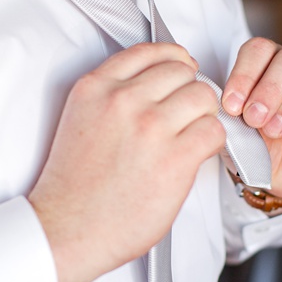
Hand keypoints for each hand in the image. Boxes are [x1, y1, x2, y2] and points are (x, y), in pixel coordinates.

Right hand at [30, 43, 224, 281]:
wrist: (67, 230)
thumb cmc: (76, 186)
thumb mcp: (82, 120)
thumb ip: (114, 95)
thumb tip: (160, 83)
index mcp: (95, 87)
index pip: (150, 51)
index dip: (173, 62)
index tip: (180, 76)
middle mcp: (122, 100)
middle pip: (183, 71)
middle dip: (189, 92)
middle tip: (185, 117)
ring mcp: (149, 127)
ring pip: (204, 97)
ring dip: (204, 116)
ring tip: (191, 137)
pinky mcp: (174, 157)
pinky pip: (214, 131)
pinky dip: (214, 143)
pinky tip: (197, 155)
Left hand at [220, 39, 281, 204]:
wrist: (279, 181)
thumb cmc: (257, 146)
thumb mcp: (234, 129)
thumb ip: (227, 113)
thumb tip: (218, 104)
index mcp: (271, 66)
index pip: (261, 49)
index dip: (245, 73)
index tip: (231, 105)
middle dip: (270, 87)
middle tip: (253, 118)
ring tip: (274, 130)